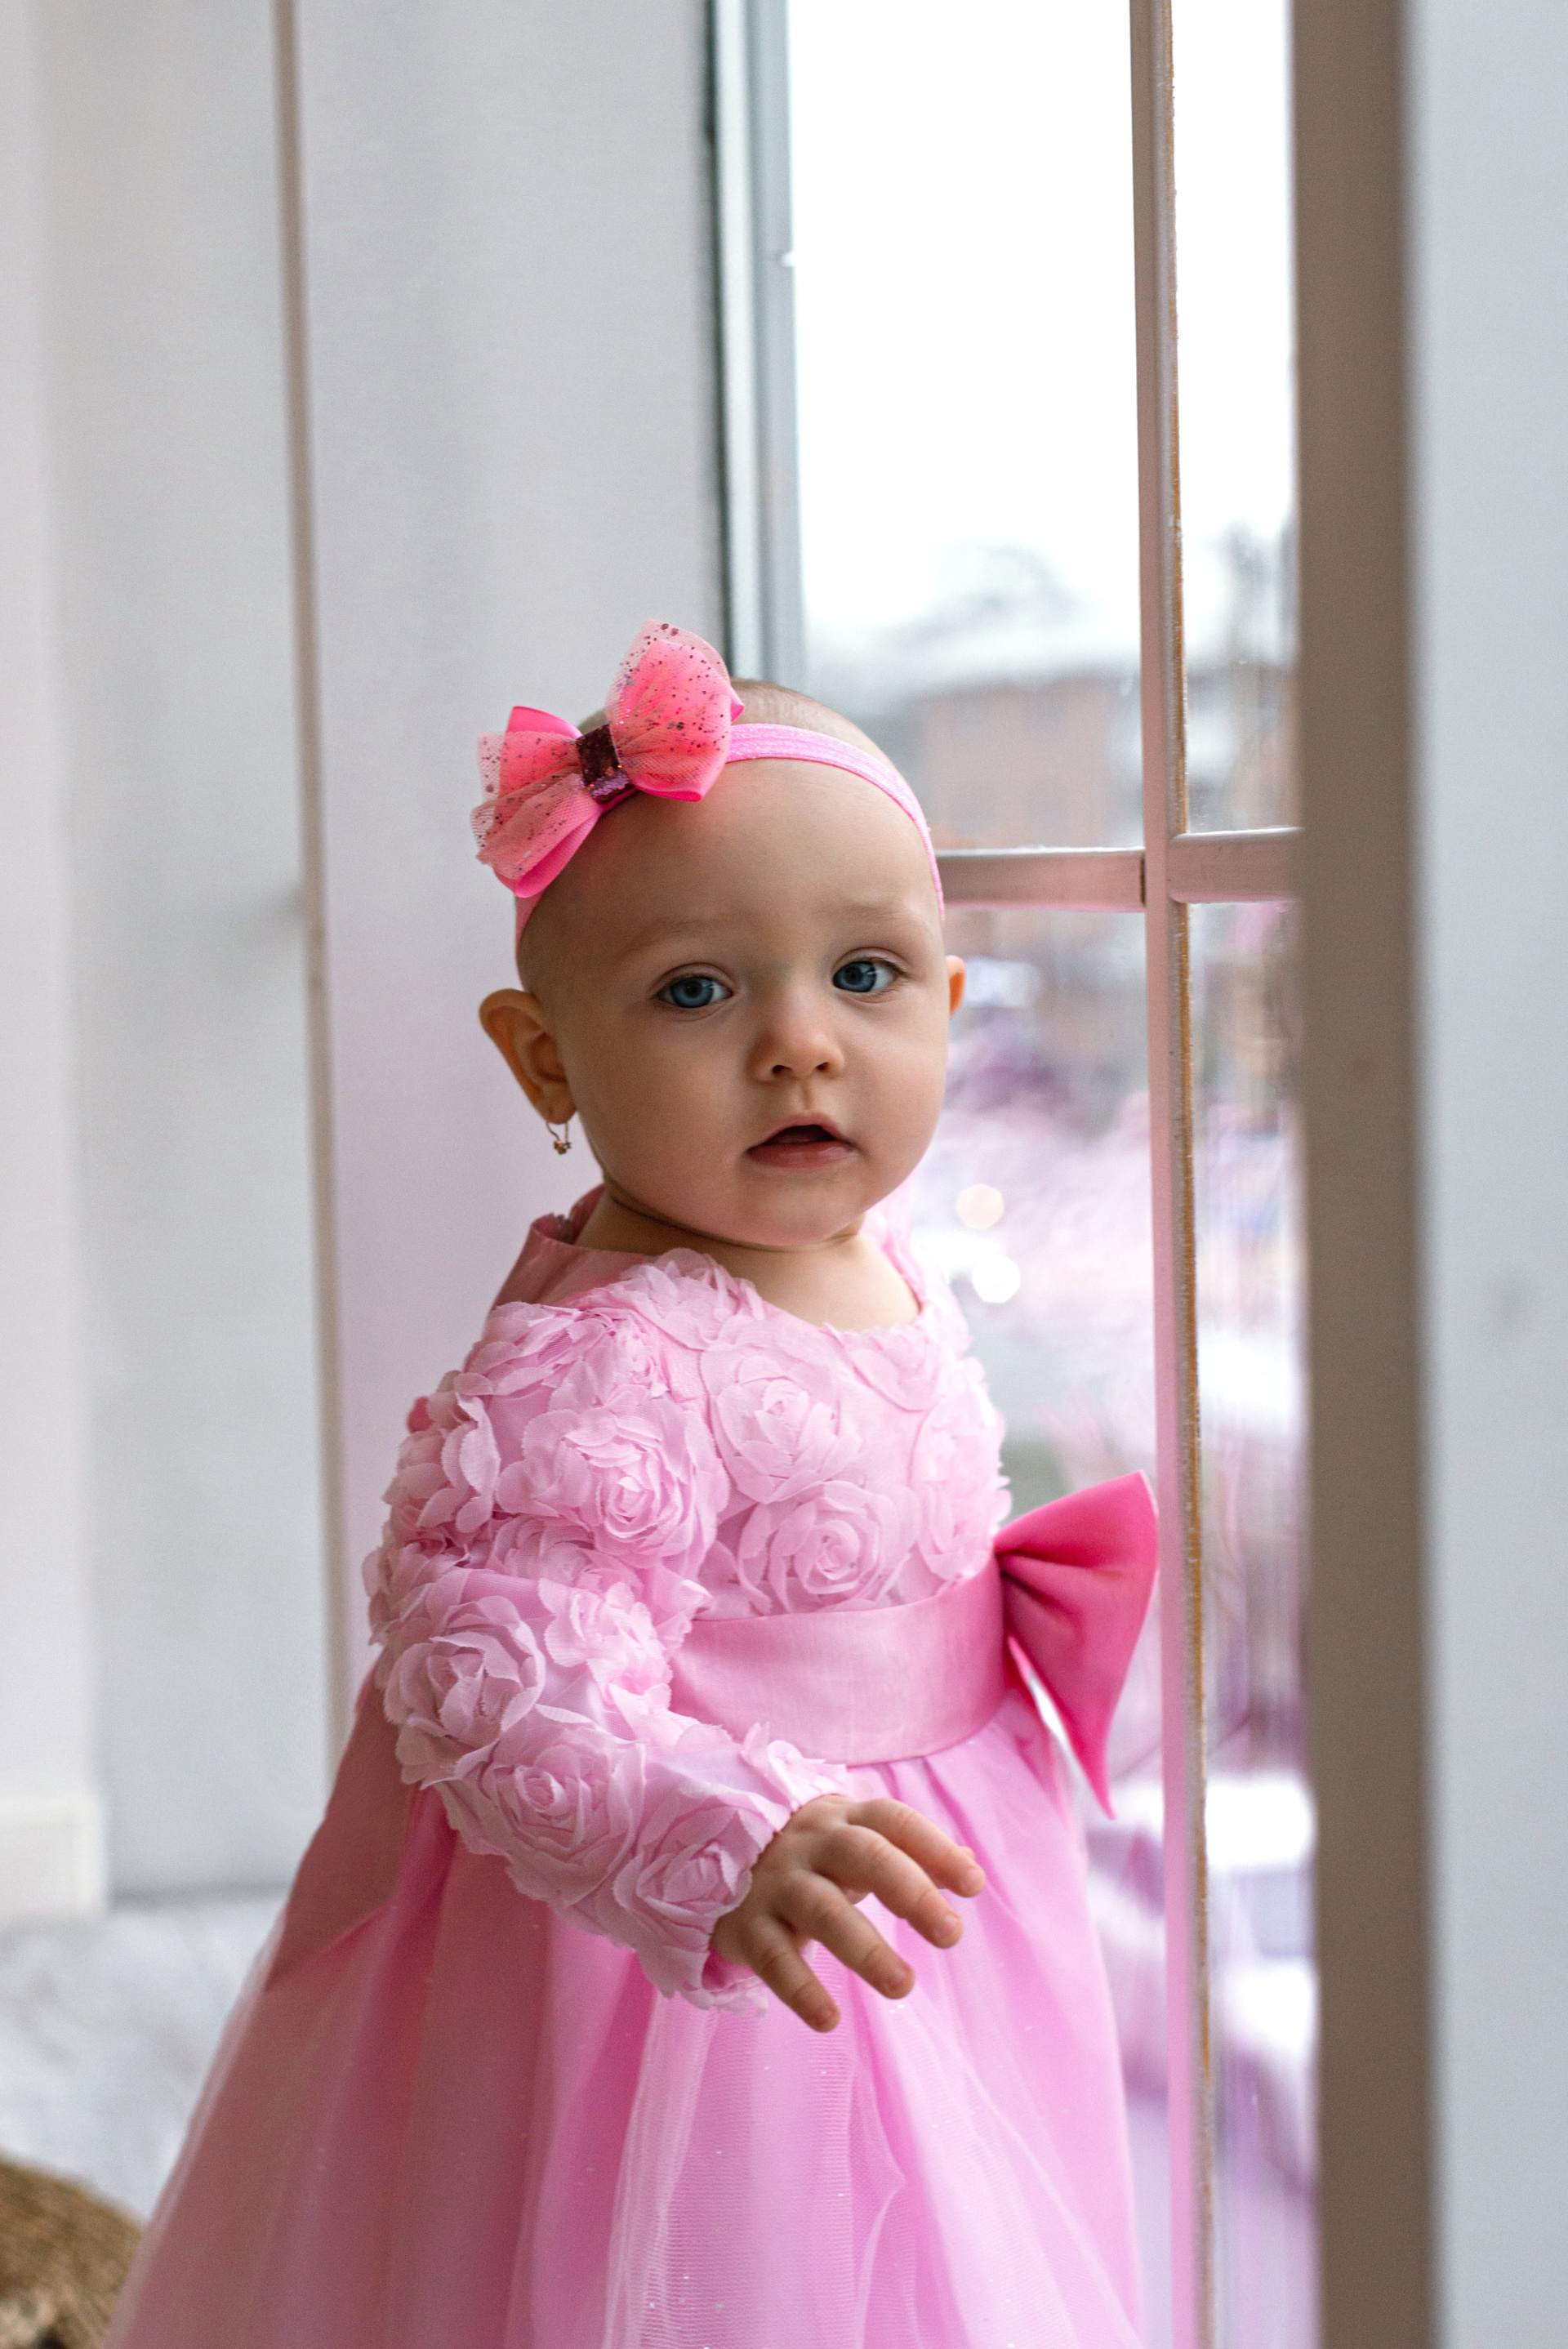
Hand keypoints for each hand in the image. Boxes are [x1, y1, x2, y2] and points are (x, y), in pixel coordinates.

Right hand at [711, 1795, 985, 2031]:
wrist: (713, 1857)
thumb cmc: (812, 1858)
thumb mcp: (857, 1842)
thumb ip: (912, 1855)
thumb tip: (972, 1871)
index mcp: (844, 1819)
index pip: (895, 1821)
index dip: (936, 1850)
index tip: (975, 1885)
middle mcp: (810, 1844)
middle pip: (865, 1856)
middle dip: (912, 1893)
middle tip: (952, 1935)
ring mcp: (775, 1883)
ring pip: (823, 1910)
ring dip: (866, 1949)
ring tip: (904, 1986)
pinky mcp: (745, 1926)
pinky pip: (775, 1958)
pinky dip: (801, 1990)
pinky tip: (829, 2020)